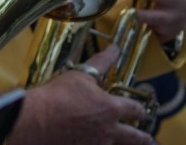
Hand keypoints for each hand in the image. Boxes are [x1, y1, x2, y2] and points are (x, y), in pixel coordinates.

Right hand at [8, 46, 152, 144]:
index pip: (135, 109)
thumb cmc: (58, 95)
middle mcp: (110, 130)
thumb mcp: (80, 74)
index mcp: (111, 108)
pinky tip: (97, 144)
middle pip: (136, 138)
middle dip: (144, 138)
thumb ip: (101, 62)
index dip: (140, 110)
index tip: (142, 112)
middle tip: (149, 139)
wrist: (36, 119)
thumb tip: (114, 49)